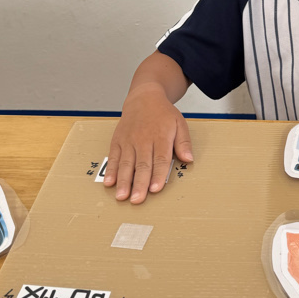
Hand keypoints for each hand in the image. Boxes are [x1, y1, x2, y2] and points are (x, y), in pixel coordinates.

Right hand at [104, 83, 192, 202]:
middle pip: (142, 164)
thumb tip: (189, 159)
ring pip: (126, 163)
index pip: (160, 159)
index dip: (158, 174)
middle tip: (137, 199)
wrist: (143, 98)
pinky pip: (114, 157)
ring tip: (122, 196)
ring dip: (124, 181)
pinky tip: (110, 183)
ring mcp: (129, 141)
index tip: (155, 189)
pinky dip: (111, 170)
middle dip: (139, 183)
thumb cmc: (163, 114)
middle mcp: (143, 139)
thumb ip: (184, 143)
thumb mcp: (179, 124)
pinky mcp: (118, 141)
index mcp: (161, 136)